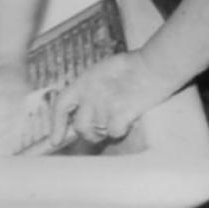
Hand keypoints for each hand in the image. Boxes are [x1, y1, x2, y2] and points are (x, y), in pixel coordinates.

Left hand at [48, 51, 177, 145]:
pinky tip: (129, 119)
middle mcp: (90, 95)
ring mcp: (104, 105)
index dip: (56, 124)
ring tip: (119, 117)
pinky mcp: (119, 113)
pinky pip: (114, 132)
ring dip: (107, 130)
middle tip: (102, 128)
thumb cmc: (132, 67)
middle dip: (89, 132)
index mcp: (83, 82)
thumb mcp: (102, 71)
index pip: (61, 105)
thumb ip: (89, 89)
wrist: (153, 66)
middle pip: (80, 126)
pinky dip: (122, 129)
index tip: (55, 140)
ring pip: (98, 131)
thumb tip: (81, 110)